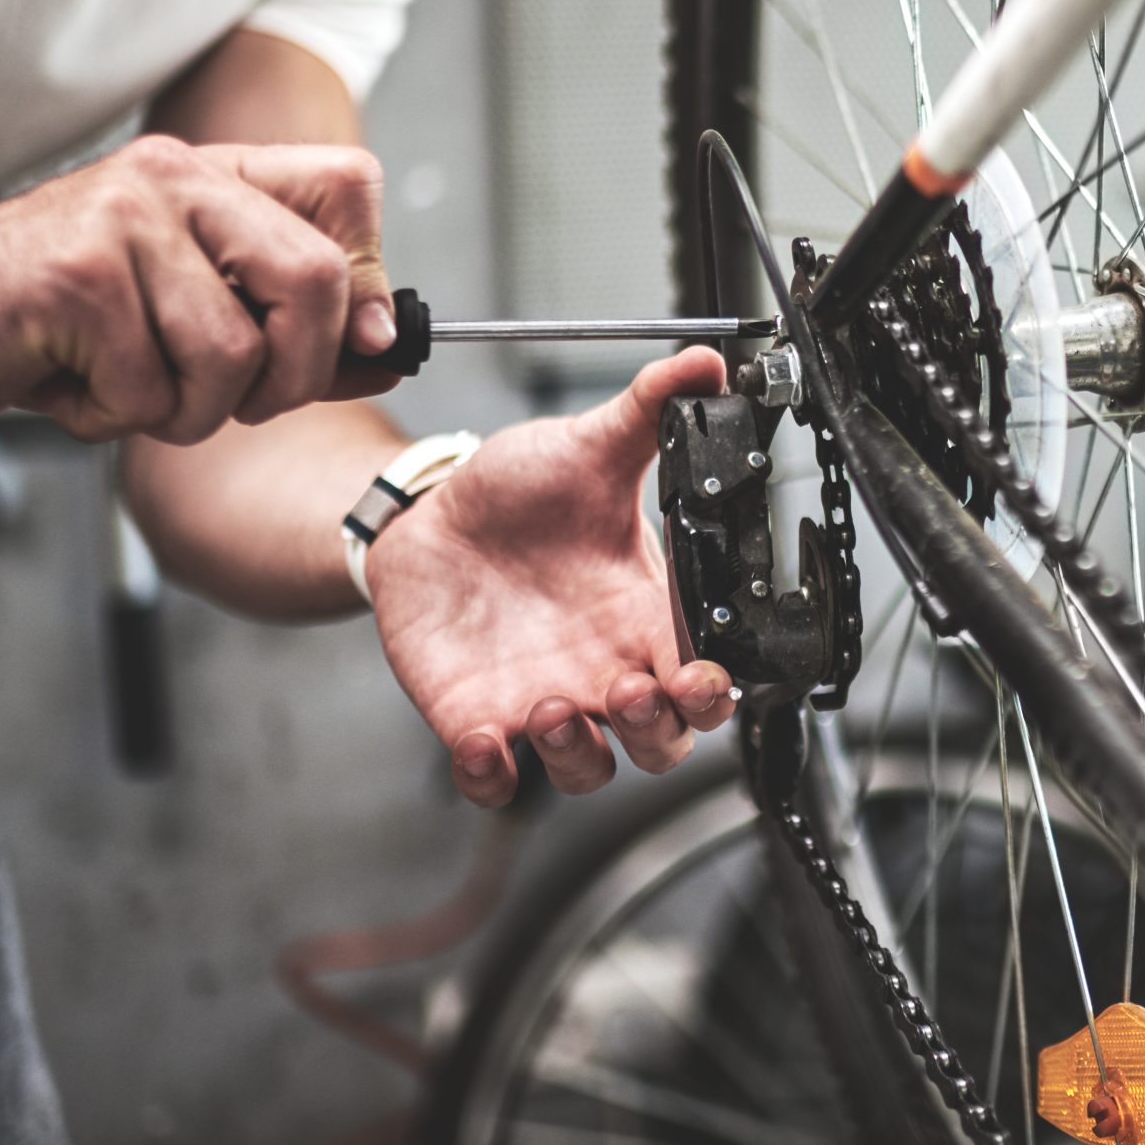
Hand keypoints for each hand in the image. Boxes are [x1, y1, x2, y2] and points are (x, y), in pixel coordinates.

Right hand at [0, 136, 397, 440]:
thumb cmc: (56, 323)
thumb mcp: (187, 314)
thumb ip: (290, 327)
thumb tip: (388, 345)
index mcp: (214, 175)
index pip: (352, 183)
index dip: (362, 279)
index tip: (339, 342)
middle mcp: (175, 177)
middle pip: (315, 281)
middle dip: (291, 377)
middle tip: (233, 403)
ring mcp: (123, 218)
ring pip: (233, 357)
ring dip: (187, 413)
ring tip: (126, 390)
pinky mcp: (76, 278)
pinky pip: (153, 390)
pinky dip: (116, 419)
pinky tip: (69, 385)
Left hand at [366, 347, 738, 807]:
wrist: (431, 516)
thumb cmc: (521, 492)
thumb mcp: (588, 448)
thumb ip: (649, 410)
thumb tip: (706, 362)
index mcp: (644, 617)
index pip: (704, 681)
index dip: (712, 696)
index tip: (700, 677)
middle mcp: (604, 670)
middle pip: (662, 745)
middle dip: (658, 734)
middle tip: (633, 693)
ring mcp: (542, 702)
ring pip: (587, 771)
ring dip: (578, 755)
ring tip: (552, 704)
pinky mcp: (477, 719)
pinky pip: (496, 781)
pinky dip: (493, 776)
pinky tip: (483, 739)